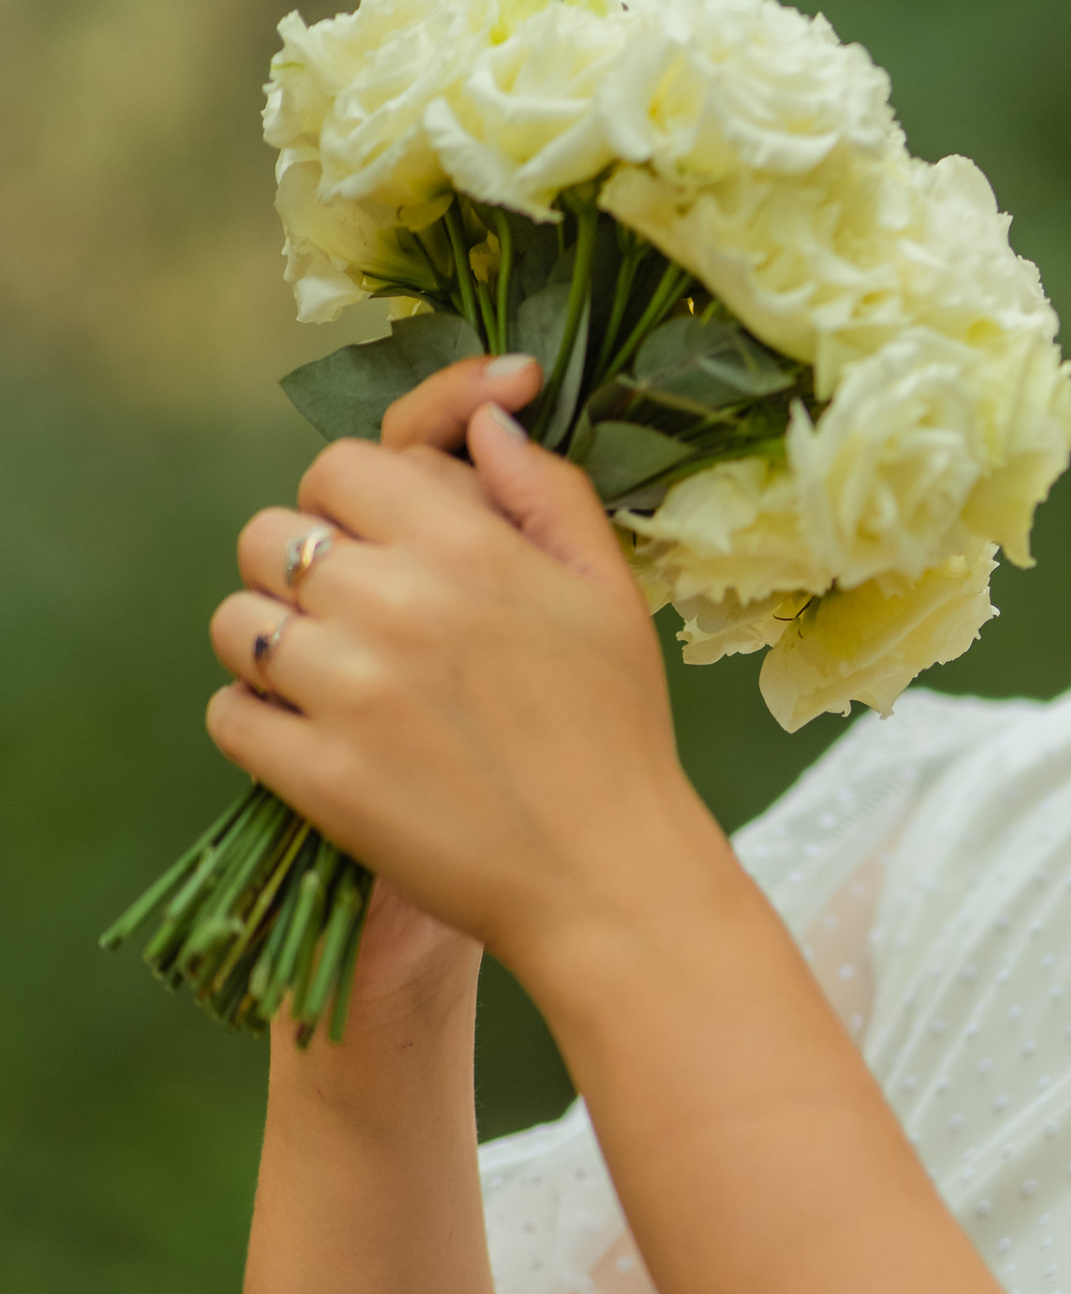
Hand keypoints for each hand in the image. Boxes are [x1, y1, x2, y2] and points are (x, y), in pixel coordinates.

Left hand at [209, 357, 725, 994]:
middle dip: (300, 566)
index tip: (379, 540)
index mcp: (465, 545)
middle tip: (354, 615)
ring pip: (237, 624)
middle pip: (268, 535)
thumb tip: (485, 417)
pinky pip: (230, 714)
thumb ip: (546, 488)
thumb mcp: (607, 589)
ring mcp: (346, 692)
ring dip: (269, 643)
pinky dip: (259, 723)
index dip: (348, 499)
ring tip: (329, 679)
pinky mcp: (316, 775)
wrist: (606, 876)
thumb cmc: (617, 727)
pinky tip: (315, 738)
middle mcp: (393, 603)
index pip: (336, 466)